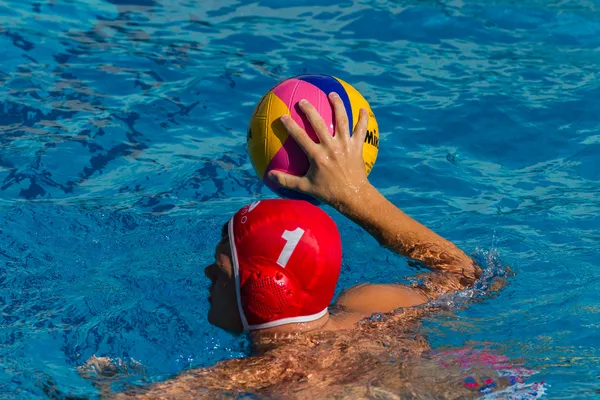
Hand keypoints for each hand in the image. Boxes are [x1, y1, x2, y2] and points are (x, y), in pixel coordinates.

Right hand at [268, 92, 372, 208]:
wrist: (353, 197)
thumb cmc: (328, 193)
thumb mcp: (305, 188)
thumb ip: (287, 181)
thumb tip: (269, 176)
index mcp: (317, 156)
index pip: (300, 137)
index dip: (290, 125)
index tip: (283, 116)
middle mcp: (331, 147)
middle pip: (319, 123)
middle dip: (310, 110)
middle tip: (303, 100)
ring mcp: (345, 145)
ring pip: (342, 120)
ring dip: (337, 105)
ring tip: (332, 94)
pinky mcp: (357, 147)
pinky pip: (361, 130)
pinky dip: (363, 119)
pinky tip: (362, 108)